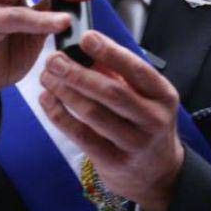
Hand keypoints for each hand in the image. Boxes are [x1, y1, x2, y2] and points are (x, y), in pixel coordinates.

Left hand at [39, 31, 183, 210]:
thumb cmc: (145, 124)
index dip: (110, 52)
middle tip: (54, 59)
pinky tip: (48, 100)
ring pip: (93, 113)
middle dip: (78, 73)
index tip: (86, 37)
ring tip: (46, 77)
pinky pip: (81, 135)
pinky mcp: (114, 162)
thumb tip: (87, 48)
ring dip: (65, 92)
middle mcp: (153, 120)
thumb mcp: (146, 97)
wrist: (157, 174)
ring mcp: (134, 143)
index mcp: (163, 95)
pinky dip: (60, 116)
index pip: (137, 69)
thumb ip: (120, 74)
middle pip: (111, 92)